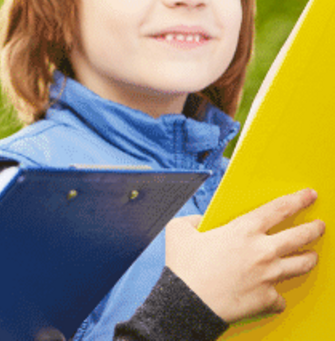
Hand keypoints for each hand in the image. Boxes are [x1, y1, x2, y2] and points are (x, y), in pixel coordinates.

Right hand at [165, 188, 324, 323]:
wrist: (189, 301)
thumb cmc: (184, 266)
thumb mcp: (179, 230)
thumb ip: (192, 220)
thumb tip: (199, 223)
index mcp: (244, 229)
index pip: (279, 209)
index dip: (298, 200)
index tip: (309, 195)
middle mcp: (263, 250)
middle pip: (300, 236)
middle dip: (314, 228)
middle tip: (319, 225)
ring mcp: (269, 275)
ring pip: (301, 264)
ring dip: (309, 258)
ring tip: (311, 255)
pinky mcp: (267, 298)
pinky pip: (280, 297)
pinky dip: (277, 295)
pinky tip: (274, 294)